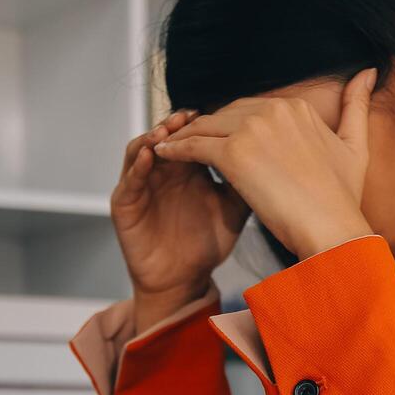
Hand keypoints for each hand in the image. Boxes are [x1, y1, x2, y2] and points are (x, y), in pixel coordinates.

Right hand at [111, 109, 249, 333]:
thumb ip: (244, 182)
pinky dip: (137, 165)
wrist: (185, 280)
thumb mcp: (233, 209)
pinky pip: (129, 179)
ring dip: (153, 137)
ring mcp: (142, 184)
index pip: (192, 135)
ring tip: (167, 130)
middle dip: (176, 124)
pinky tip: (149, 156)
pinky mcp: (125, 203)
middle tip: (189, 115)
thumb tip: (269, 154)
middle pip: (166, 135)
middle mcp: (163, 171)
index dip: (201, 124)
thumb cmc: (208, 245)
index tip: (217, 114)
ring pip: (142, 149)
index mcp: (188, 168)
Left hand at [153, 68, 376, 260]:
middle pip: (226, 114)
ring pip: (207, 126)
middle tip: (185, 141)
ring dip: (185, 136)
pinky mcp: (234, 153)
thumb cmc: (344, 199)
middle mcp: (275, 110)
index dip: (232, 126)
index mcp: (297, 108)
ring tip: (168, 146)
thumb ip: (358, 105)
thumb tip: (371, 71)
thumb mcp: (356, 146)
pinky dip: (176, 148)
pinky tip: (163, 154)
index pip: (251, 110)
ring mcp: (253, 129)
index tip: (219, 139)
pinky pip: (194, 145)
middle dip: (206, 128)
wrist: (334, 229)